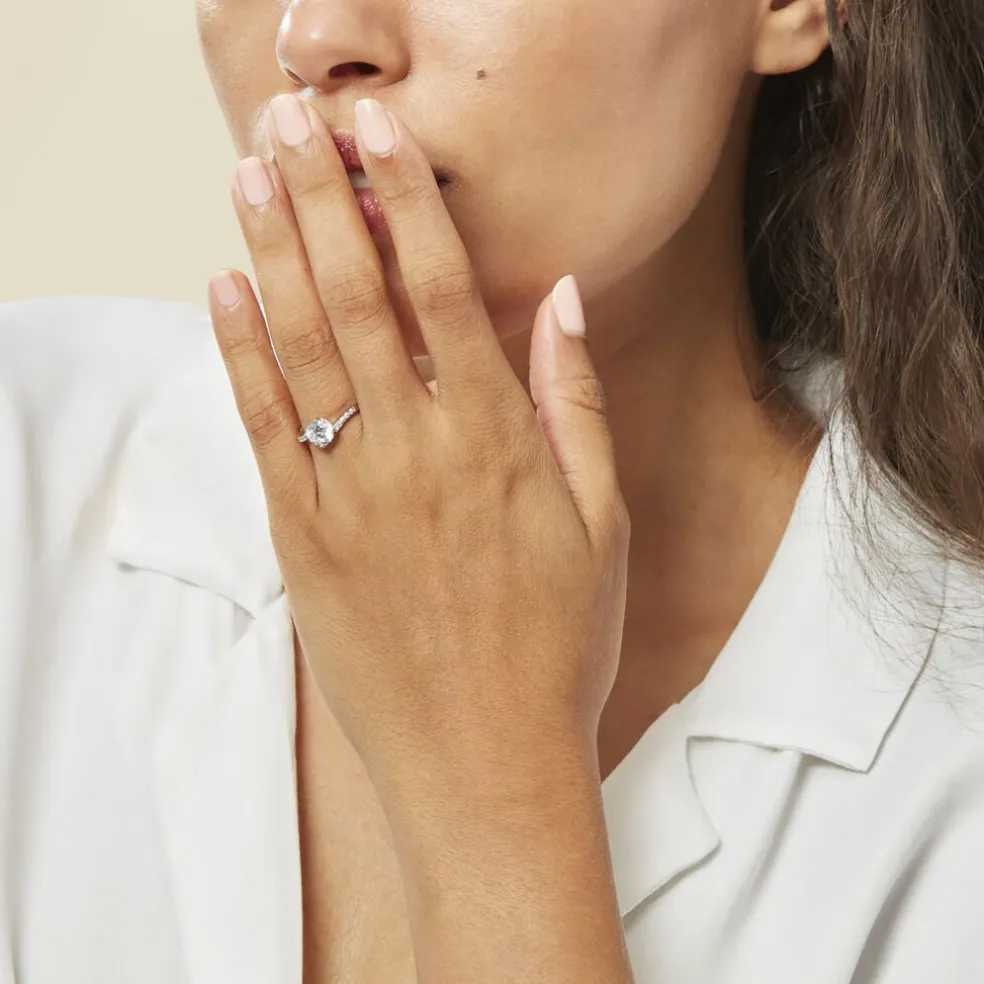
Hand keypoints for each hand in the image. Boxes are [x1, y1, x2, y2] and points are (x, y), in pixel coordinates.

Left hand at [207, 95, 630, 791]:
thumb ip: (577, 403)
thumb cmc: (555, 644)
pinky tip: (226, 291)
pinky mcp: (302, 539)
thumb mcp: (600, 522)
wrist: (485, 763)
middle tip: (292, 124)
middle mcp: (416, 452)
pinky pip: (264, 428)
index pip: (443, 290)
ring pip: (302, 347)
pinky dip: (241, 354)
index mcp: (496, 441)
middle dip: (322, 200)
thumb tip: (562, 300)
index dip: (409, 202)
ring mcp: (350, 494)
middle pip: (358, 298)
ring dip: (273, 253)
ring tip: (249, 175)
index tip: (382, 136)